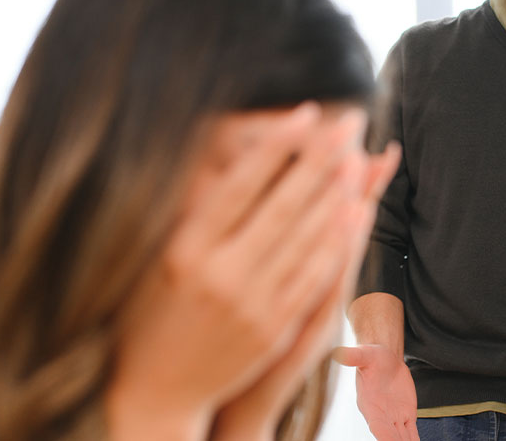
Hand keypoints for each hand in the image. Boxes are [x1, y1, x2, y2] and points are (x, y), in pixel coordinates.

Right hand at [107, 104, 374, 431]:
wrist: (156, 394)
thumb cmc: (147, 316)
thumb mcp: (155, 259)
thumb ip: (189, 214)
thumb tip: (220, 158)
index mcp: (186, 249)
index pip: (241, 184)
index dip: (277, 145)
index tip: (306, 112)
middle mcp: (221, 274)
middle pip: (282, 204)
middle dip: (320, 158)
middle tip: (348, 122)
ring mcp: (252, 304)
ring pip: (305, 238)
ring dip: (337, 192)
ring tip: (358, 156)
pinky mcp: (274, 330)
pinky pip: (314, 276)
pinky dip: (337, 241)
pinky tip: (354, 212)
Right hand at [333, 344, 418, 440]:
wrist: (385, 359)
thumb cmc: (371, 356)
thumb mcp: (364, 354)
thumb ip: (353, 356)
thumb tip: (338, 353)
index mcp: (369, 405)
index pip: (377, 425)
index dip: (384, 436)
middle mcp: (381, 415)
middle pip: (390, 436)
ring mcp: (394, 417)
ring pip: (401, 437)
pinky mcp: (406, 415)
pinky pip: (411, 432)